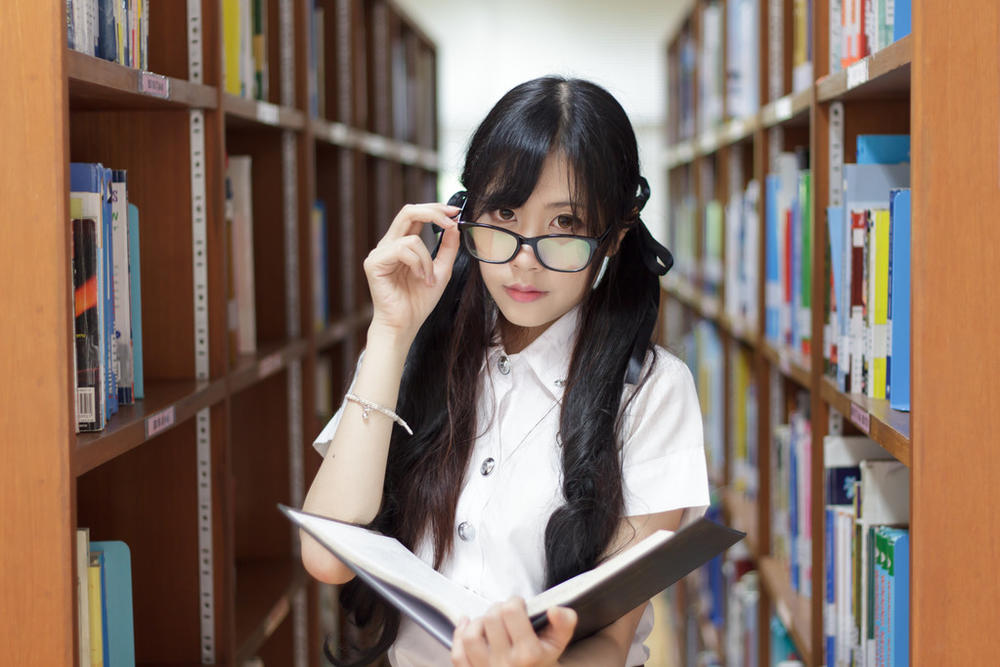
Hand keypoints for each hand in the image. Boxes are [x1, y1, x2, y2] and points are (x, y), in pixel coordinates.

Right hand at [363, 203, 460, 340]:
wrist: (405, 324)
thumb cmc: (419, 301)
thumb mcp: (441, 270)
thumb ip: (447, 248)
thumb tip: (454, 225)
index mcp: (401, 244)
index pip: (415, 216)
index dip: (435, 209)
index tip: (455, 212)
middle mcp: (388, 244)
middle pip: (407, 212)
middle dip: (433, 213)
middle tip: (451, 220)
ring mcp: (379, 253)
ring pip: (411, 238)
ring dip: (427, 259)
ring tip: (429, 278)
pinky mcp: (374, 263)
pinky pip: (402, 250)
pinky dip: (418, 264)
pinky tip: (419, 278)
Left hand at [451, 598, 576, 666]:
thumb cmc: (541, 662)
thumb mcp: (558, 643)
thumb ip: (564, 623)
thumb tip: (553, 609)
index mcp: (529, 655)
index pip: (511, 612)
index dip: (514, 601)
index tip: (519, 605)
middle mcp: (506, 665)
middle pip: (491, 619)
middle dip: (497, 609)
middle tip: (505, 613)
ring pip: (471, 636)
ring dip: (478, 622)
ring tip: (489, 622)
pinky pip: (458, 654)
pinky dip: (459, 636)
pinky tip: (468, 627)